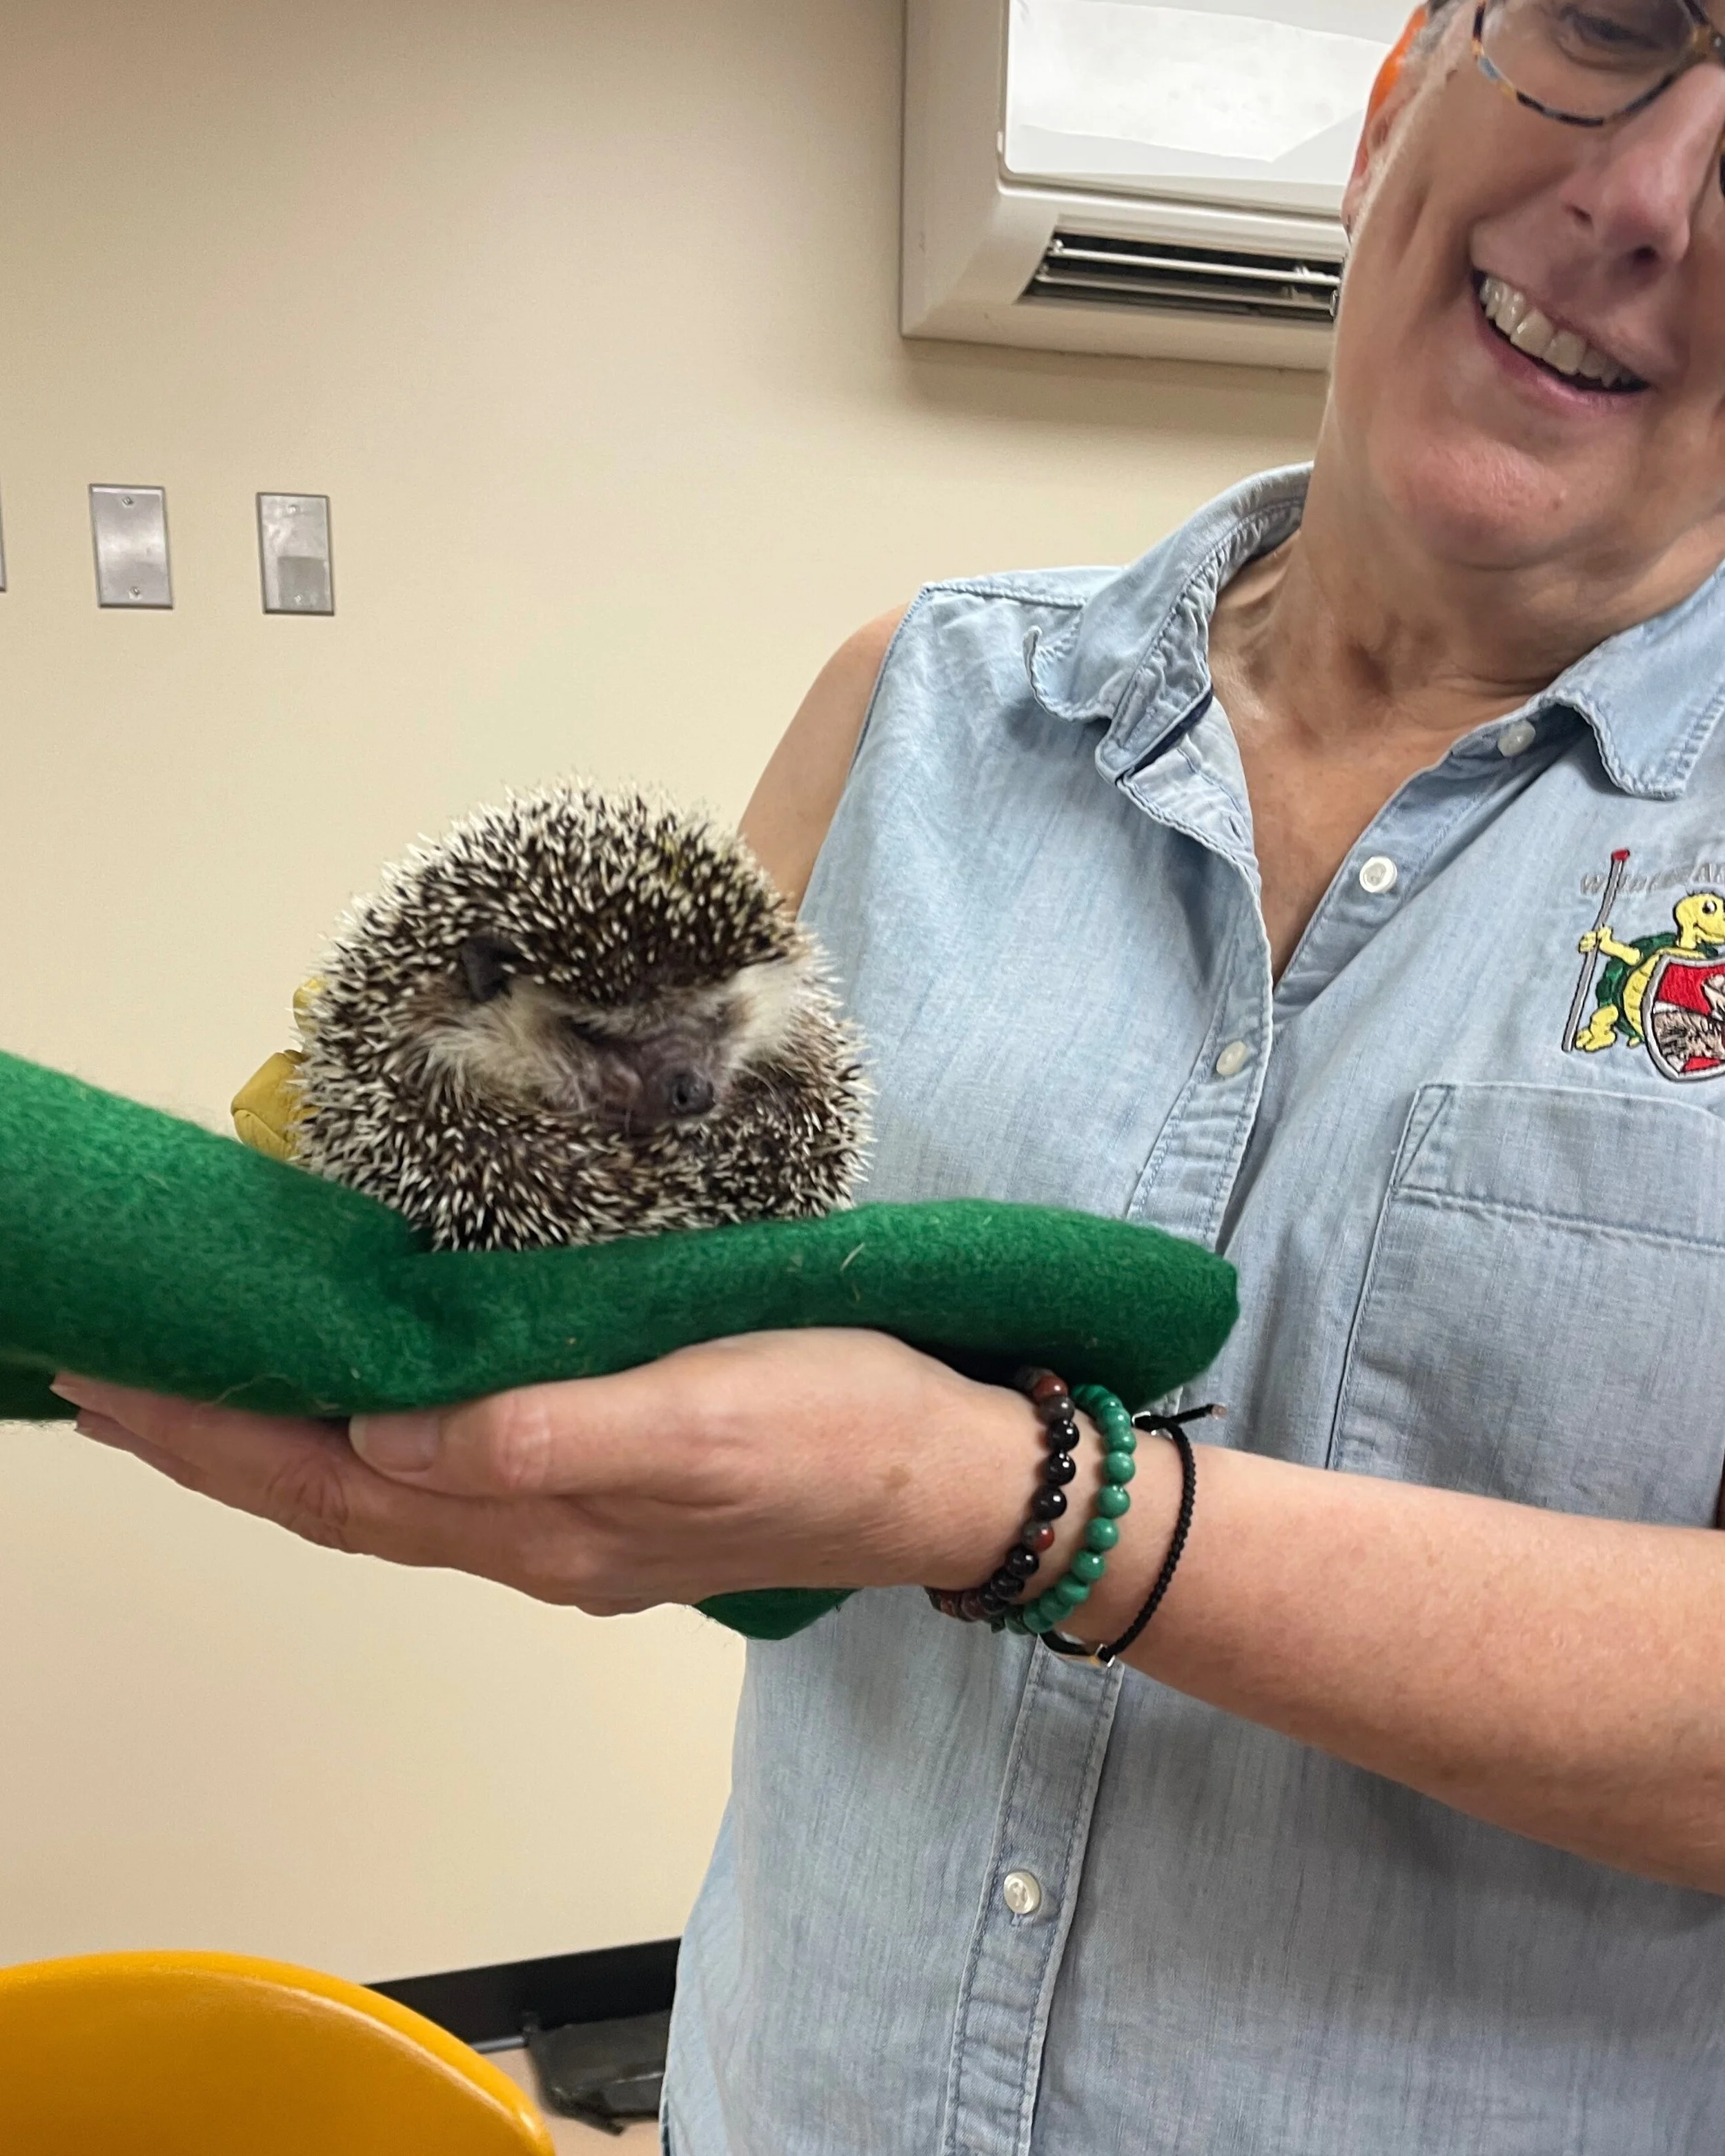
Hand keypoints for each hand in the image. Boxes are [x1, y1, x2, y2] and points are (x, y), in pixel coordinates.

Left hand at [50, 1332, 1054, 1614]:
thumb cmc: (841, 1424)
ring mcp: (574, 1526)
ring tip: (199, 1400)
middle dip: (214, 1448)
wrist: (954, 1478)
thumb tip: (383, 1434)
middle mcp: (535, 1540)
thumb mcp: (702, 1416)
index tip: (109, 1381)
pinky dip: (365, 1446)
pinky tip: (360, 1407)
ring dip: (278, 1452)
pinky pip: (444, 1478)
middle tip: (104, 1382)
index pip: (332, 1485)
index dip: (214, 1440)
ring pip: (384, 1494)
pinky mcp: (614, 1491)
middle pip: (338, 1500)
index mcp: (542, 1521)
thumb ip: (545, 1436)